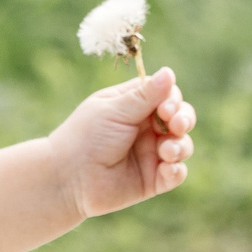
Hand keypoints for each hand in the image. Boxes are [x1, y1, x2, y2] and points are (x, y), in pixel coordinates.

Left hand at [52, 66, 197, 220]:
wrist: (67, 179)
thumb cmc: (85, 138)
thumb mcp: (115, 111)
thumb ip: (145, 96)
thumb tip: (169, 72)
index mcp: (133, 106)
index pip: (166, 95)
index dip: (172, 99)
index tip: (165, 108)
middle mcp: (145, 128)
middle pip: (180, 118)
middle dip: (184, 119)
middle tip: (176, 125)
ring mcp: (150, 154)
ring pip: (182, 145)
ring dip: (181, 146)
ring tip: (167, 152)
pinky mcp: (152, 180)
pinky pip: (175, 174)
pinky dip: (176, 170)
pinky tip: (167, 168)